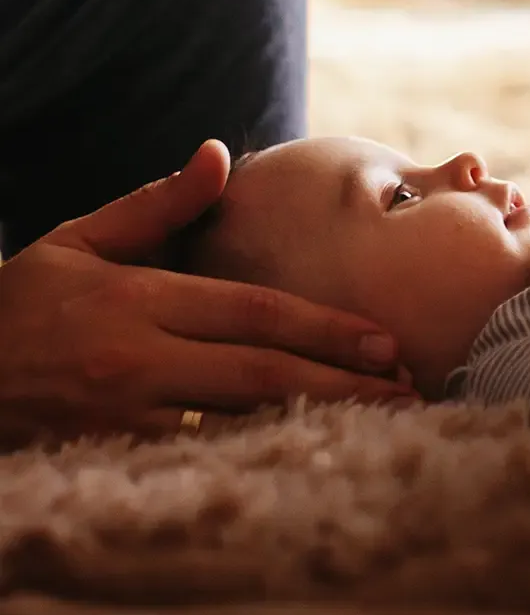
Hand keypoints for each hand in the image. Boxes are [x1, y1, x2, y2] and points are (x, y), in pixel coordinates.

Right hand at [0, 142, 411, 445]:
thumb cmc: (20, 305)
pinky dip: (254, 460)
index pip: (252, 313)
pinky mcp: (110, 459)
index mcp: (140, 300)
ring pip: (237, 426)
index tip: (383, 340)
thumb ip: (156, 205)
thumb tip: (220, 153)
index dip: (323, 328)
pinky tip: (302, 460)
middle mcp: (139, 360)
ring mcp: (125, 419)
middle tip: (406, 388)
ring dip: (311, 426)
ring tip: (376, 425)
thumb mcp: (79, 240)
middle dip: (339, 382)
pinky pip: (197, 462)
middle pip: (259, 375)